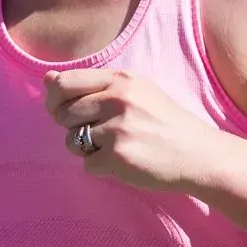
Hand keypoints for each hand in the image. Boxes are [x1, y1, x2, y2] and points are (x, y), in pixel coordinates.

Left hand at [44, 68, 221, 192]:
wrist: (199, 154)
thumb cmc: (164, 123)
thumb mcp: (134, 92)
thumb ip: (91, 86)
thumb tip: (47, 78)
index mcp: (120, 79)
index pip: (66, 83)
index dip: (55, 100)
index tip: (63, 112)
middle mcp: (117, 98)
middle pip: (64, 114)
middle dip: (73, 128)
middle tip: (98, 134)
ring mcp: (117, 127)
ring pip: (72, 141)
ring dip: (86, 150)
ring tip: (115, 148)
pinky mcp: (118, 156)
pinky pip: (87, 165)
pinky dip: (102, 168)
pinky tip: (124, 162)